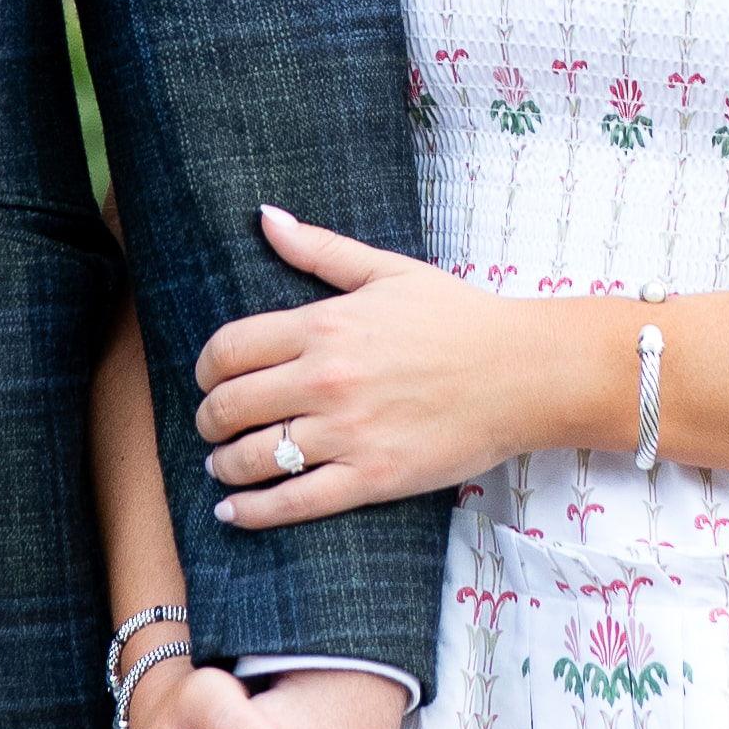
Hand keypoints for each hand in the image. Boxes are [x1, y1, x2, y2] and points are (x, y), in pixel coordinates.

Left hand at [197, 208, 597, 524]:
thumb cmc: (458, 319)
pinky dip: (253, 511)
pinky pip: (294, 502)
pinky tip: (233, 512)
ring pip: (253, 458)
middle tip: (211, 425)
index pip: (229, 349)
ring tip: (221, 467)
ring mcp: (347, 433)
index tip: (208, 379)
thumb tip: (263, 216)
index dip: (205, 369)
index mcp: (325, 325)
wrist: (522, 373)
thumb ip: (319, 249)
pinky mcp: (372, 479)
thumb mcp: (387, 271)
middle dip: (208, 419)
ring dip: (223, 466)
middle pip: (230, 405)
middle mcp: (326, 380)